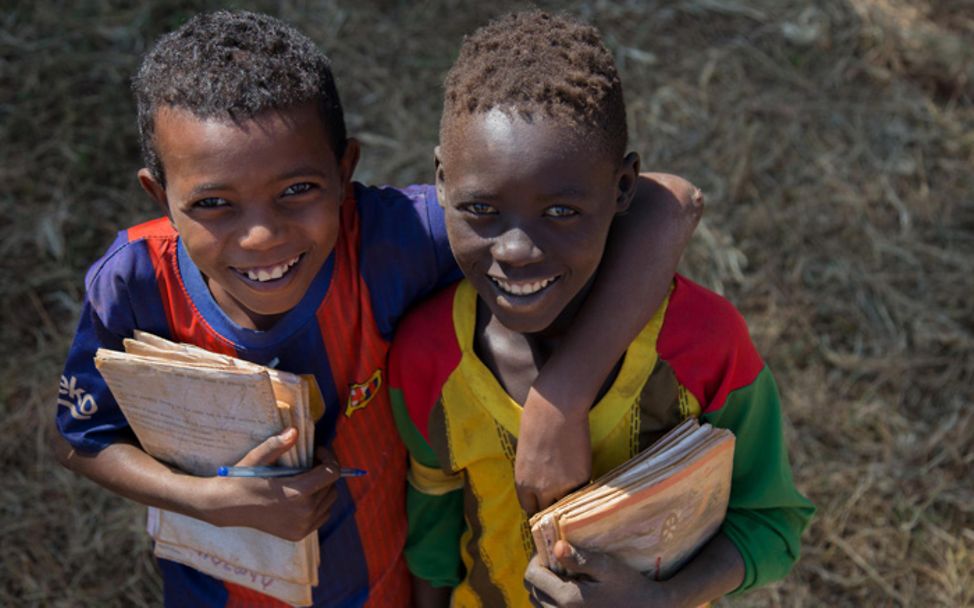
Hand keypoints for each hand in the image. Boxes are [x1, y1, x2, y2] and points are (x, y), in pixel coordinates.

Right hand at [197, 428, 340, 540]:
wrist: (226, 507)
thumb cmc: (242, 479)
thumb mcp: (257, 458)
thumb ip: (277, 445)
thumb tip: (295, 431)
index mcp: (297, 493)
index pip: (332, 472)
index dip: (328, 457)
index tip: (316, 452)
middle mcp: (304, 513)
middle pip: (332, 486)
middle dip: (324, 471)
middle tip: (309, 463)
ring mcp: (302, 526)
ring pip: (329, 501)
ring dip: (323, 487)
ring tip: (305, 479)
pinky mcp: (299, 534)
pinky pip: (322, 515)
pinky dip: (319, 504)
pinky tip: (303, 496)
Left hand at [516, 386, 590, 515]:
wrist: (556, 409)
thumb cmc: (535, 421)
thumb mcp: (524, 453)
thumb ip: (530, 471)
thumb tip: (538, 480)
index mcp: (522, 483)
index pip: (529, 507)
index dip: (537, 504)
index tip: (543, 501)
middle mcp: (541, 489)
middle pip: (547, 511)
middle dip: (552, 504)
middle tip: (559, 496)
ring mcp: (562, 486)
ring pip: (566, 503)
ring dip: (568, 497)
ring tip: (571, 485)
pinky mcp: (581, 478)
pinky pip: (581, 490)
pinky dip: (581, 486)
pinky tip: (580, 472)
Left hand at [524, 541, 673, 607]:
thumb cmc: (631, 587)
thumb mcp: (608, 568)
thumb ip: (581, 559)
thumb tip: (556, 547)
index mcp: (567, 598)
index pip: (532, 576)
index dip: (536, 559)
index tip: (549, 549)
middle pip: (532, 590)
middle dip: (538, 572)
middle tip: (554, 559)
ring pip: (538, 603)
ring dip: (544, 586)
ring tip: (562, 574)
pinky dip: (551, 600)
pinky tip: (568, 589)